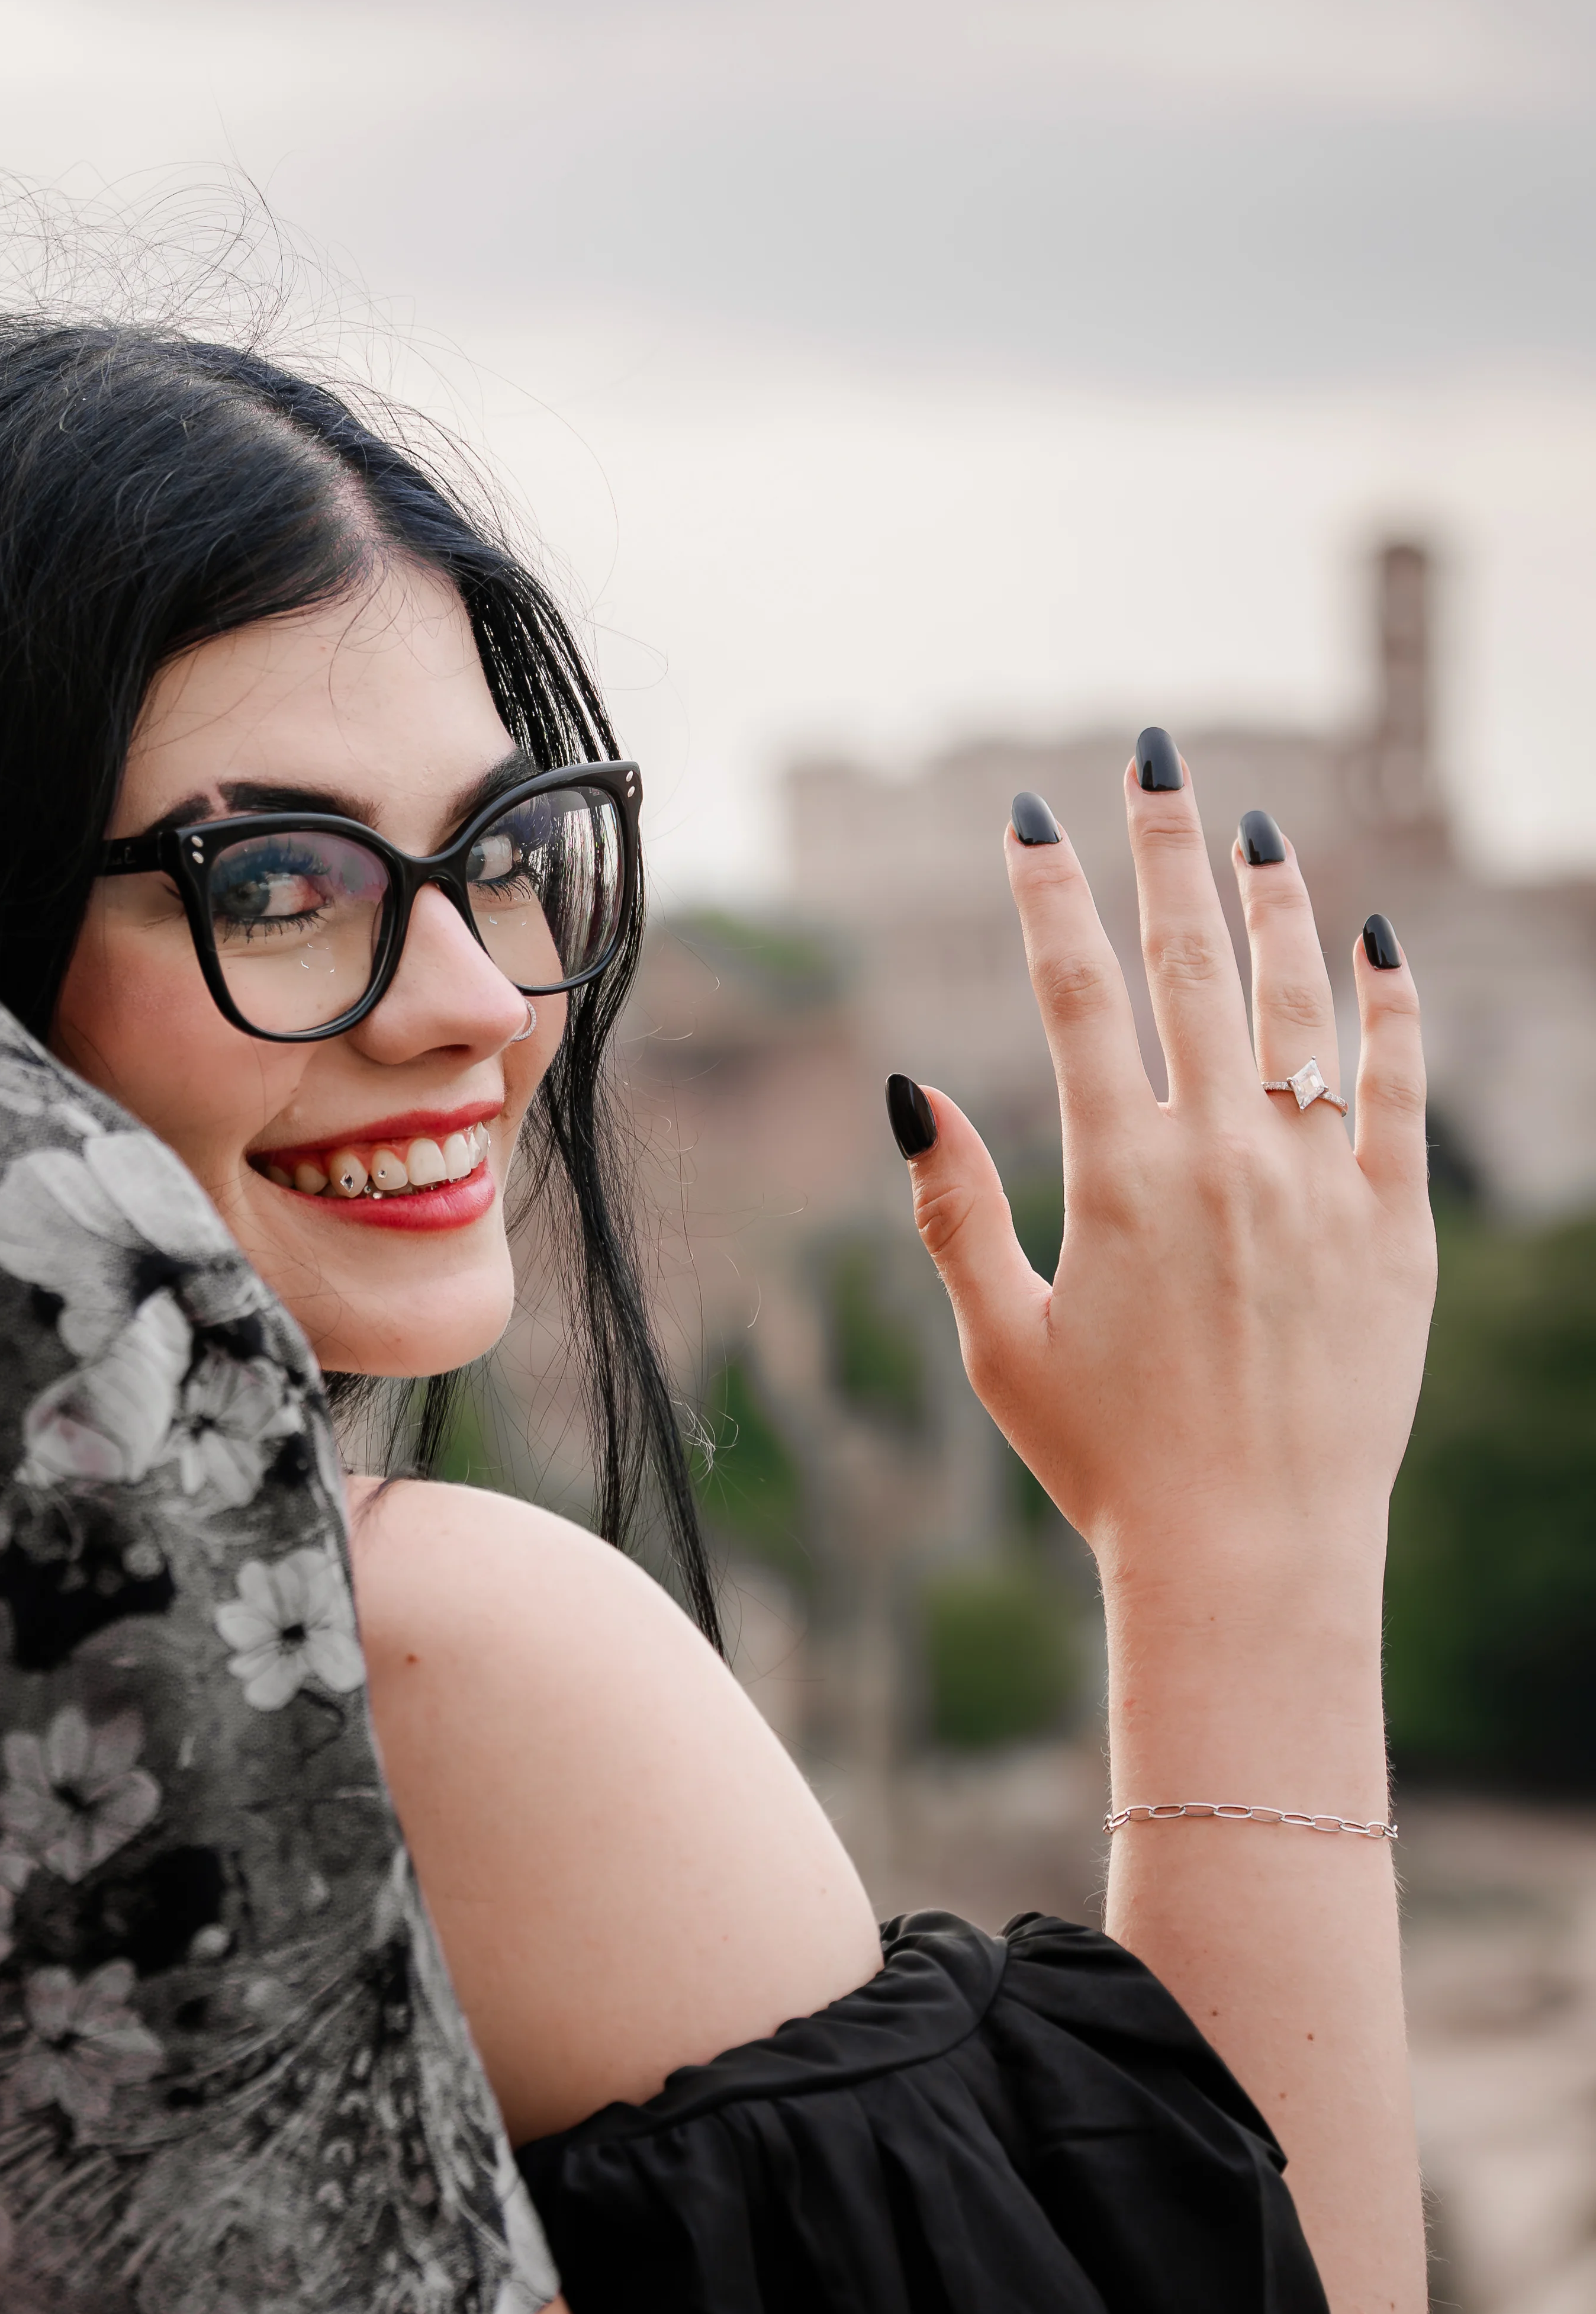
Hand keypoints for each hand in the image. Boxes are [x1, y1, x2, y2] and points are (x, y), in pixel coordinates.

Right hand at [894, 764, 1433, 1605]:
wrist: (1251, 1552)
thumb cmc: (1105, 1459)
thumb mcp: (999, 1340)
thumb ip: (954, 1208)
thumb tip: (911, 1090)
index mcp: (1119, 1177)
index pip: (1078, 993)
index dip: (1048, 894)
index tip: (1029, 817)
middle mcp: (1224, 1158)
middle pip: (1190, 963)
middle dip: (1163, 850)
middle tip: (1151, 761)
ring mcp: (1319, 1185)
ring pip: (1299, 1006)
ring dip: (1274, 903)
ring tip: (1253, 826)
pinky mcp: (1395, 1227)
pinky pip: (1402, 1089)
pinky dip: (1390, 1008)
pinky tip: (1375, 941)